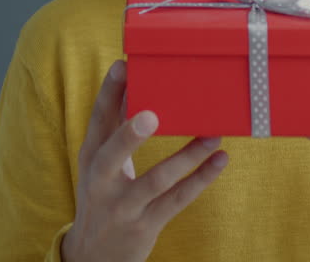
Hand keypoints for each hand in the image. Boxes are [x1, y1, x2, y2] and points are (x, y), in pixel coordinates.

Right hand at [62, 60, 229, 261]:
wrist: (94, 255)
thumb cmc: (103, 194)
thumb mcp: (100, 162)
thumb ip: (116, 127)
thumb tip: (137, 82)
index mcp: (90, 156)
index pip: (96, 121)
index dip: (108, 94)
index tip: (123, 66)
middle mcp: (101, 181)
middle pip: (111, 155)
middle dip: (130, 136)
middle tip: (152, 115)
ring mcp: (123, 206)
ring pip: (155, 180)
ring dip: (185, 157)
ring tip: (211, 135)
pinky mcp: (145, 225)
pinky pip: (177, 200)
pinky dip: (200, 179)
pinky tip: (219, 160)